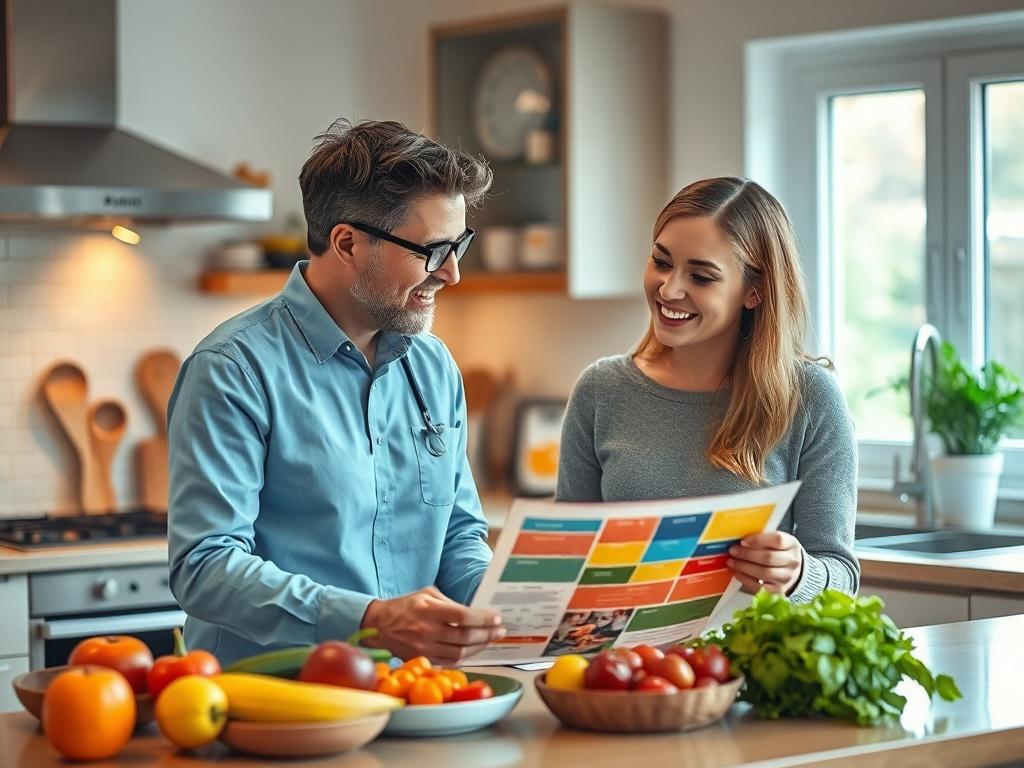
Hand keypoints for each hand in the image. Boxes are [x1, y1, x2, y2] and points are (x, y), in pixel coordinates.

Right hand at [360, 586, 504, 664]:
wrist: (379, 625)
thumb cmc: (406, 605)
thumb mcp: (427, 594)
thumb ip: (450, 603)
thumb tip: (475, 612)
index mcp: (428, 610)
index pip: (462, 616)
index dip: (482, 619)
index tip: (497, 618)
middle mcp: (427, 631)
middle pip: (464, 637)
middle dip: (487, 634)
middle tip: (500, 630)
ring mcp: (424, 648)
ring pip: (460, 652)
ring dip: (480, 647)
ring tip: (491, 639)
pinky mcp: (423, 659)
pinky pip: (450, 662)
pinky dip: (466, 656)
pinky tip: (475, 649)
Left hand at [726, 532, 803, 595]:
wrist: (792, 571)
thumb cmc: (778, 552)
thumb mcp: (774, 541)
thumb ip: (761, 538)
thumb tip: (738, 539)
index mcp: (792, 544)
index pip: (777, 540)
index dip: (758, 540)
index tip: (743, 541)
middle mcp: (793, 562)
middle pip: (769, 557)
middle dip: (747, 554)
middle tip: (733, 551)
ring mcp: (787, 578)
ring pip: (764, 572)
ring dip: (744, 567)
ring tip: (732, 562)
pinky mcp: (779, 591)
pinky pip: (760, 587)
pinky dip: (746, 579)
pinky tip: (737, 572)